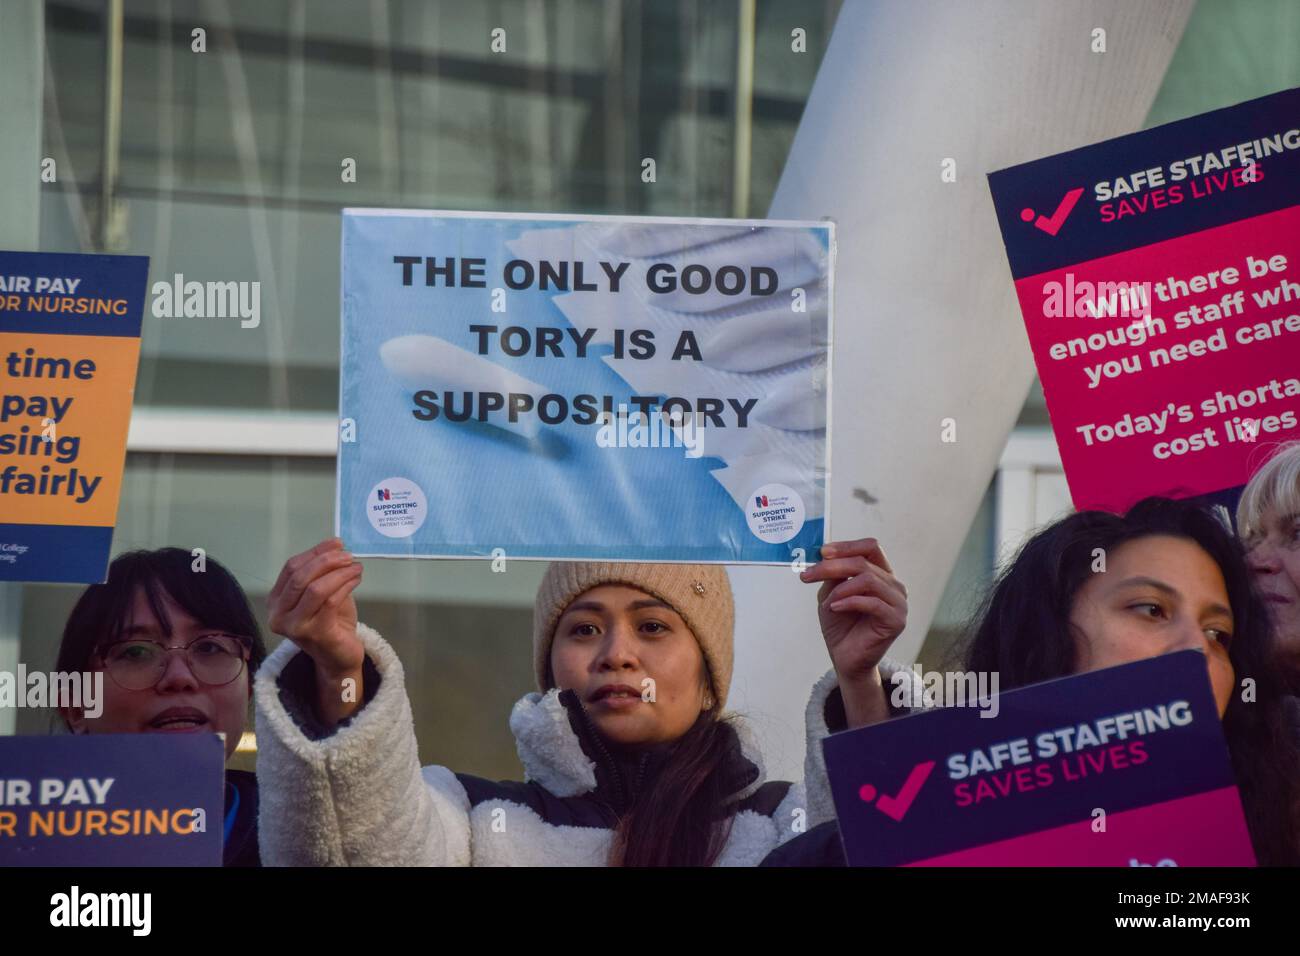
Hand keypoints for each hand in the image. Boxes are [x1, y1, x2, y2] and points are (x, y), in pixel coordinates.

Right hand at [268, 538, 364, 724]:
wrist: (339, 658)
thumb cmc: (331, 622)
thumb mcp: (324, 592)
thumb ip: (323, 571)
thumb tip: (335, 543)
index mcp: (276, 601)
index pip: (291, 568)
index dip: (314, 553)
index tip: (337, 543)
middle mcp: (278, 615)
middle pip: (300, 577)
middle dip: (326, 561)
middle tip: (348, 555)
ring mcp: (294, 627)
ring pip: (315, 588)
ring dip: (339, 573)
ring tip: (356, 567)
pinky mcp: (314, 634)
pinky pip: (330, 602)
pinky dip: (345, 585)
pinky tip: (356, 580)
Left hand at [800, 538, 908, 726]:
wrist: (844, 658)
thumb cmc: (840, 625)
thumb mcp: (832, 593)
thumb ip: (834, 574)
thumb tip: (827, 554)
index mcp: (881, 574)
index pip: (870, 547)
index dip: (846, 546)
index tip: (822, 552)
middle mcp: (894, 585)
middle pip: (863, 562)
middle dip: (831, 566)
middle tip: (807, 576)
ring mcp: (898, 602)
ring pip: (868, 579)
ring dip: (841, 587)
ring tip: (827, 602)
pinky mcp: (896, 620)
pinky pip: (873, 602)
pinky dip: (849, 602)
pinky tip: (834, 608)